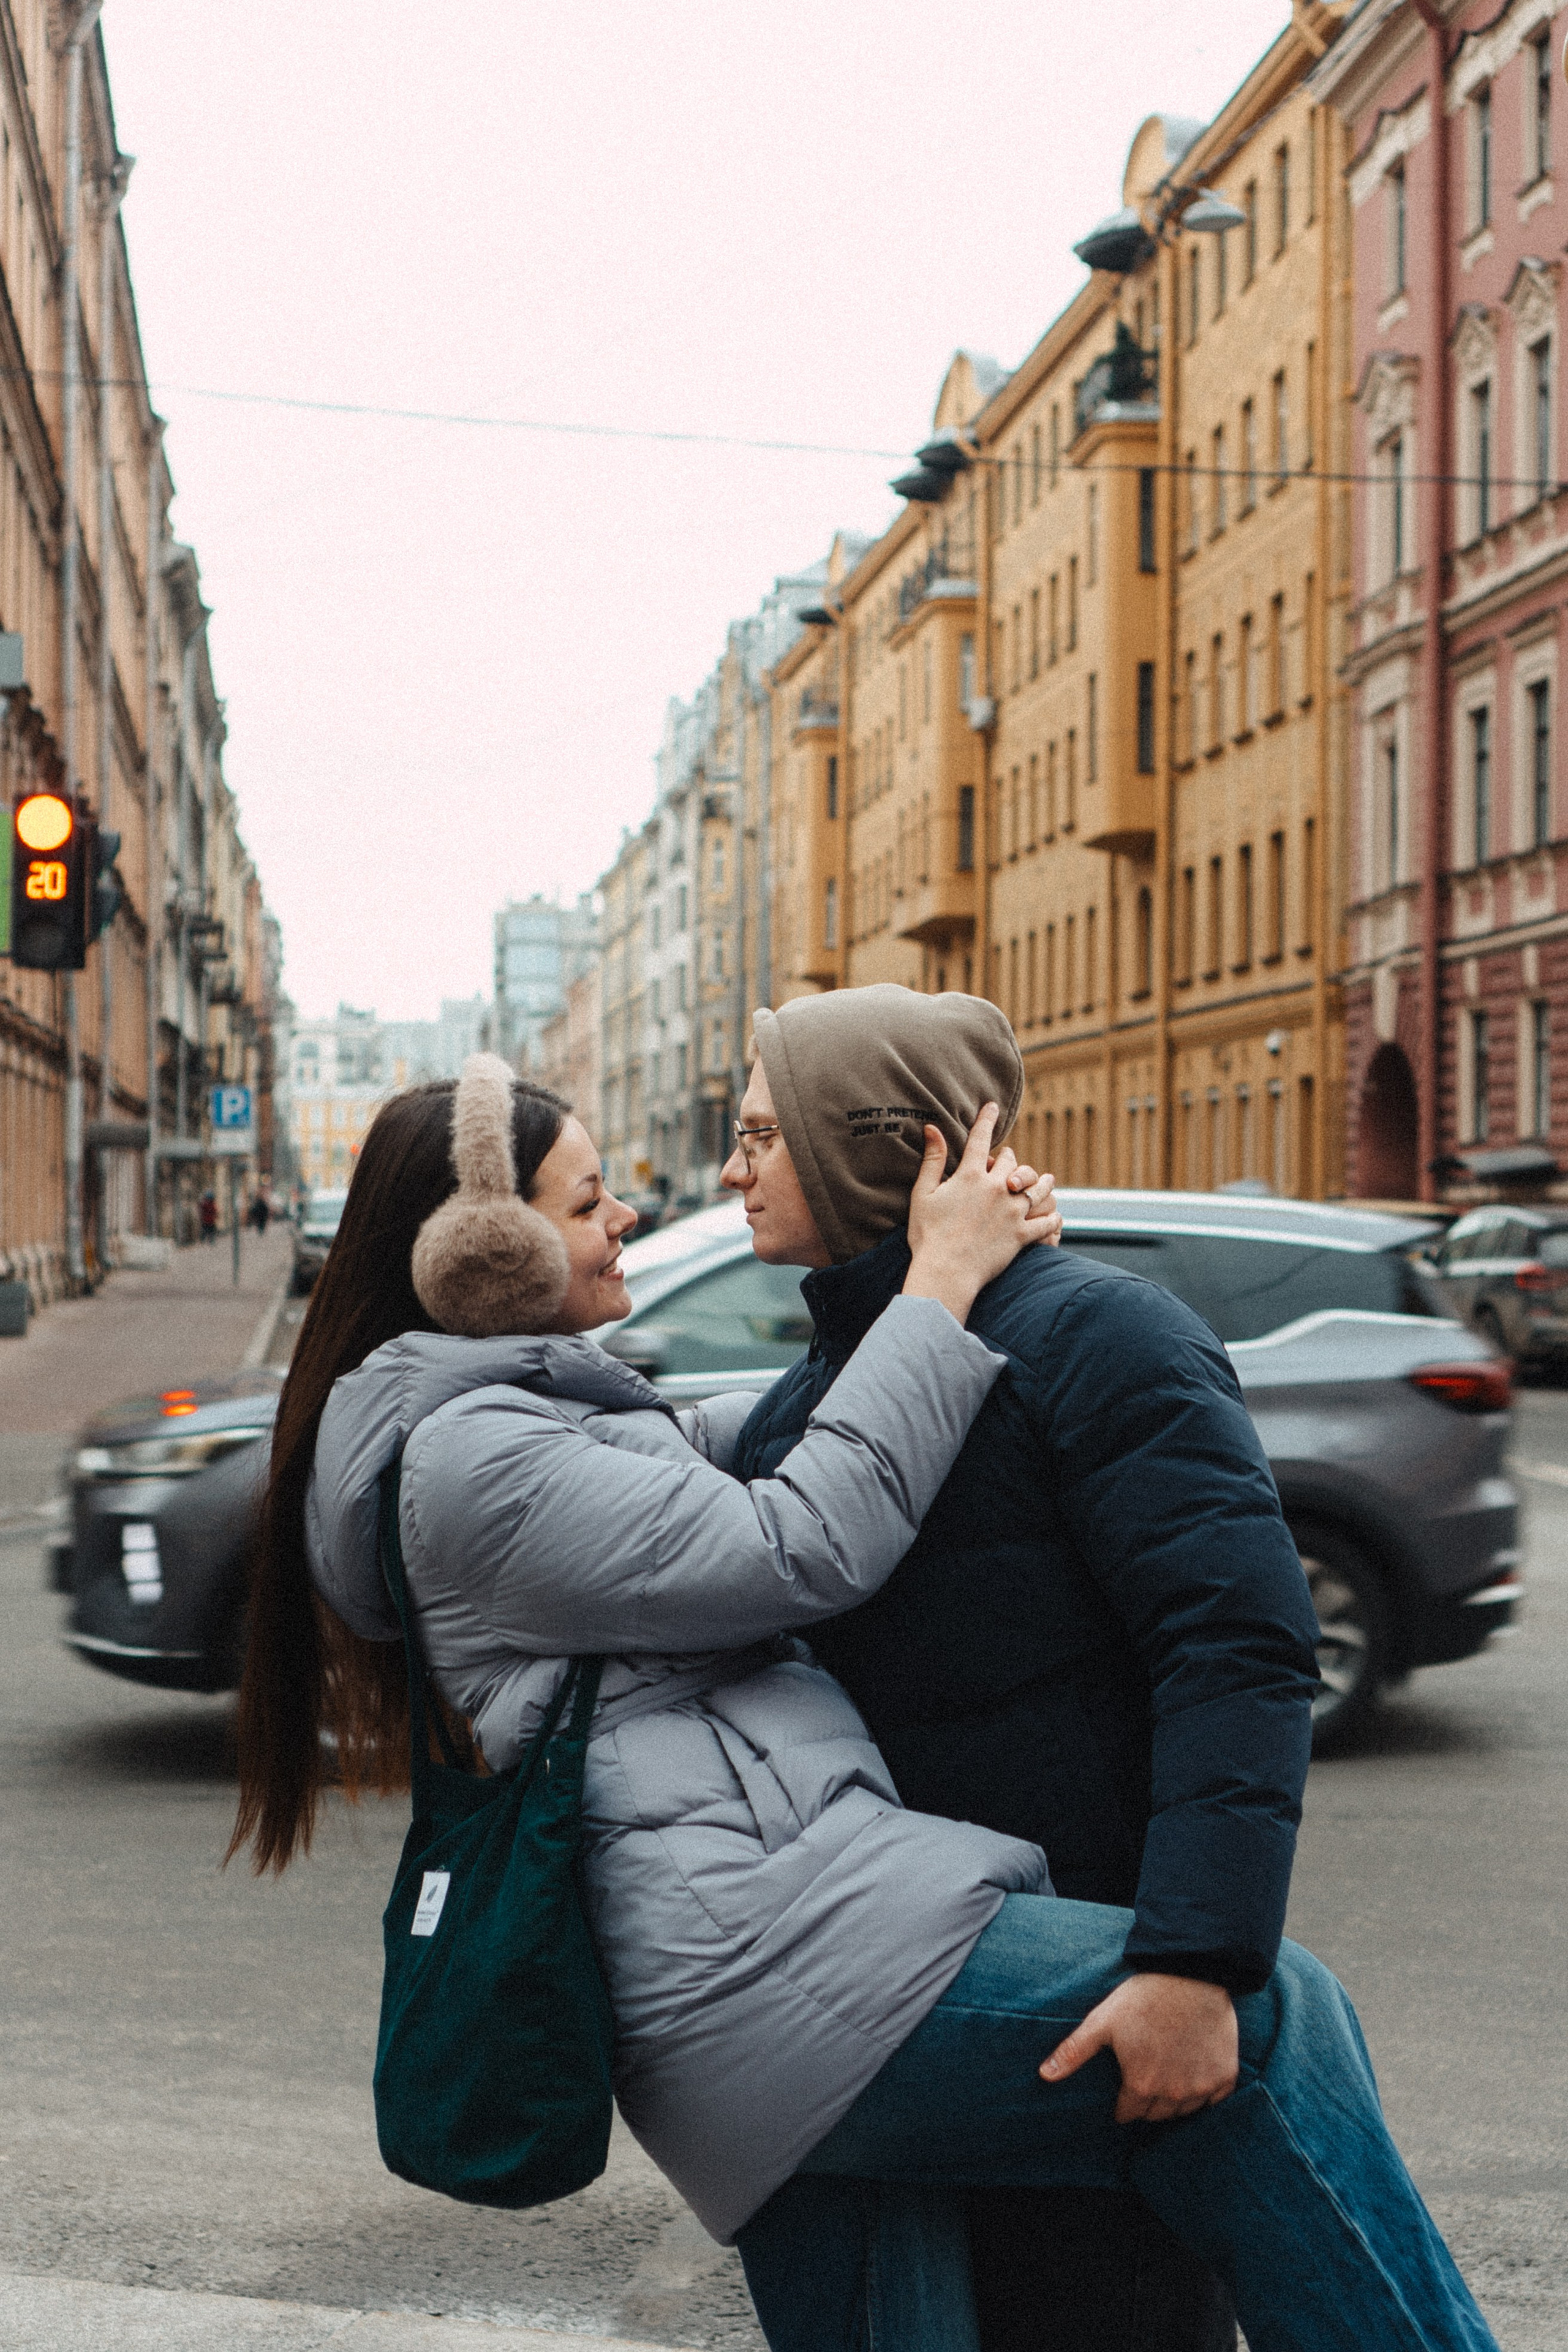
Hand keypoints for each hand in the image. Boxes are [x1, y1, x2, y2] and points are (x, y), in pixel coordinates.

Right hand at [904, 1106, 1058, 1323]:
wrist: (945, 1272)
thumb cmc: (928, 1235)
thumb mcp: (923, 1194)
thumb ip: (932, 1159)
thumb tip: (932, 1128)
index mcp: (969, 1176)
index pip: (980, 1139)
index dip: (986, 1119)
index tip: (992, 1106)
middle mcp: (995, 1188)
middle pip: (1011, 1161)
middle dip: (1010, 1157)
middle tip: (1009, 1159)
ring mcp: (1012, 1211)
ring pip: (1037, 1187)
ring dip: (1043, 1182)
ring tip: (1047, 1180)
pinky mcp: (1022, 1234)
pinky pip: (1047, 1221)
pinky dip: (1052, 1217)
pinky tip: (1056, 1215)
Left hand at [1039, 1974, 1238, 2124]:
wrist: (1191, 1973)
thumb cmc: (1142, 1997)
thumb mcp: (1102, 2021)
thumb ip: (1074, 2052)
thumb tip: (1044, 2076)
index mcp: (1141, 2086)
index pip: (1128, 2113)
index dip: (1124, 2102)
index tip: (1125, 2088)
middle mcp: (1173, 2095)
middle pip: (1156, 2114)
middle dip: (1148, 2101)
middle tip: (1146, 2076)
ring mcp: (1202, 2088)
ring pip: (1184, 2109)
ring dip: (1175, 2098)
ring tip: (1168, 2071)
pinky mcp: (1225, 2077)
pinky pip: (1214, 2099)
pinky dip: (1206, 2090)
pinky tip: (1196, 2069)